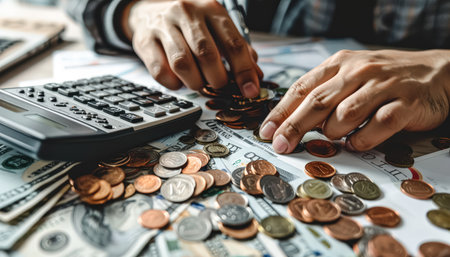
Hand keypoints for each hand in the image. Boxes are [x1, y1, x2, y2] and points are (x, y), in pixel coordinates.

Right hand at [127, 0, 261, 97]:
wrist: (150, 12)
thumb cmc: (191, 26)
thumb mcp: (217, 30)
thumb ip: (238, 52)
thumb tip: (255, 78)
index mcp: (212, 10)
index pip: (233, 43)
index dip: (244, 71)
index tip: (250, 91)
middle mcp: (187, 13)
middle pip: (207, 54)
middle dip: (216, 78)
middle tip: (217, 85)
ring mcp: (164, 25)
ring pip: (182, 64)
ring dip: (194, 82)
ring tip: (198, 82)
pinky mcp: (145, 41)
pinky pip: (160, 71)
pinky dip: (173, 84)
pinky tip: (179, 80)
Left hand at [259, 49, 449, 152]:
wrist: (436, 71)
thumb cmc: (383, 78)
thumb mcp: (350, 75)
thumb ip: (323, 93)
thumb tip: (291, 121)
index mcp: (340, 64)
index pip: (302, 88)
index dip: (281, 111)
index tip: (266, 131)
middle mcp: (359, 72)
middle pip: (318, 102)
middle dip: (294, 126)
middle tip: (280, 145)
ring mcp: (383, 87)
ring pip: (345, 114)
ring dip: (333, 132)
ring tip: (333, 138)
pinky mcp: (406, 103)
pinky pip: (378, 125)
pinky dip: (363, 139)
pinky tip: (356, 143)